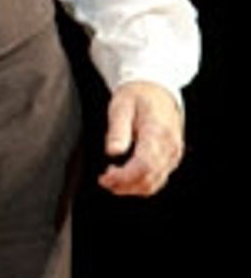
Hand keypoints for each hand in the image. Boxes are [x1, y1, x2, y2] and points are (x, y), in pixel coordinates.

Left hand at [98, 80, 184, 196]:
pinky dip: (141, 184)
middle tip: (105, 180)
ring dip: (131, 188)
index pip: (143, 165)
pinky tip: (126, 177)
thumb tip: (113, 151)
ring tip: (113, 179)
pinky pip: (158, 179)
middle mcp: (170, 146)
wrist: (157, 88)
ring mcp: (173, 153)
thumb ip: (117, 130)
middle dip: (124, 185)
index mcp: (157, 132)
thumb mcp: (121, 106)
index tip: (106, 177)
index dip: (123, 177)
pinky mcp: (172, 157)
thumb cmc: (138, 95)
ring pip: (154, 184)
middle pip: (149, 179)